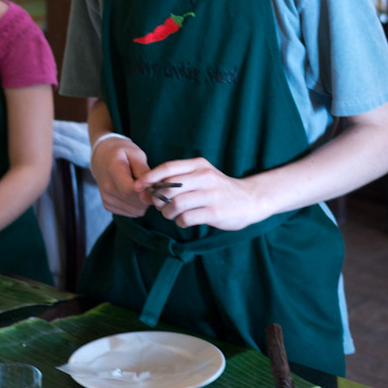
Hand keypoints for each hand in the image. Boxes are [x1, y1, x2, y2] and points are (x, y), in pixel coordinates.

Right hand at [90, 136, 152, 217]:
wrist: (102, 156)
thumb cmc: (122, 152)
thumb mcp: (135, 153)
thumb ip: (143, 170)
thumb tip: (152, 187)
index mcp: (113, 170)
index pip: (130, 190)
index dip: (147, 192)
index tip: (156, 186)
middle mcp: (107, 187)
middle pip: (134, 203)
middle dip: (149, 197)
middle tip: (153, 186)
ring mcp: (106, 198)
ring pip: (135, 211)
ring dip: (144, 203)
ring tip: (144, 189)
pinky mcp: (108, 205)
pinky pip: (130, 213)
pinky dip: (137, 206)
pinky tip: (136, 194)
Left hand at [135, 157, 266, 231]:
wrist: (249, 200)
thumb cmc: (218, 189)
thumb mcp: (201, 176)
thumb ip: (177, 181)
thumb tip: (146, 191)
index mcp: (199, 165)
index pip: (168, 168)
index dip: (150, 178)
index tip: (138, 187)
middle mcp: (205, 177)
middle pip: (169, 187)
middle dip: (158, 199)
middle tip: (159, 206)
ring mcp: (211, 195)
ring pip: (175, 204)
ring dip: (167, 213)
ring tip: (171, 214)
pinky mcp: (215, 212)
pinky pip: (186, 218)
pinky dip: (180, 222)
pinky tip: (184, 220)